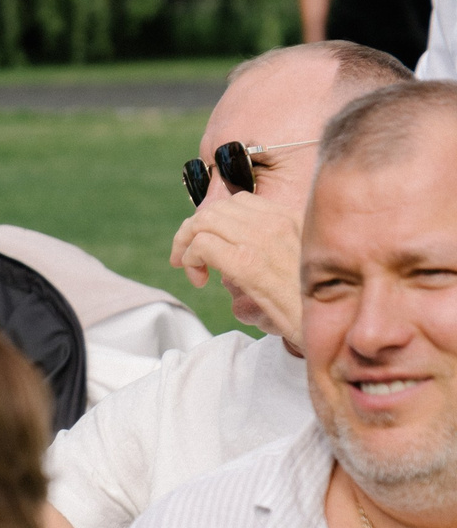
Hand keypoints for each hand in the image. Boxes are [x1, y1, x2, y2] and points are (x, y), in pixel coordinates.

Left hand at [170, 191, 304, 347]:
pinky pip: (203, 245)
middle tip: (188, 259)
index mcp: (293, 218)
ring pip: (204, 221)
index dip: (215, 221)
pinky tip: (199, 280)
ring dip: (186, 244)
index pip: (241, 201)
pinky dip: (190, 259)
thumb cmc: (318, 305)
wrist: (340, 326)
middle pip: (217, 208)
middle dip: (192, 230)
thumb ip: (269, 253)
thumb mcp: (300, 267)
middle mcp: (279, 222)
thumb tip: (229, 260)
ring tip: (192, 270)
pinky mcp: (249, 265)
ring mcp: (264, 240)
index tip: (208, 247)